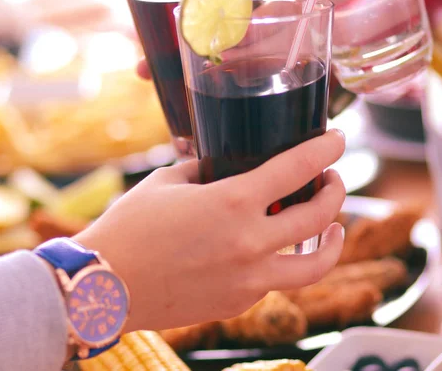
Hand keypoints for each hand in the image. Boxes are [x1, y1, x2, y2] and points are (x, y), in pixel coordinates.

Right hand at [74, 129, 345, 332]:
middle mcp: (250, 242)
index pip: (298, 167)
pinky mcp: (239, 302)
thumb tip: (223, 165)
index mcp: (233, 202)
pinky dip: (284, 260)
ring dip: (332, 240)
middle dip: (336, 191)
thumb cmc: (131, 228)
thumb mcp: (169, 182)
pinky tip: (274, 248)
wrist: (104, 287)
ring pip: (315, 264)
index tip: (337, 139)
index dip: (326, 149)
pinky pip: (277, 280)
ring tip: (333, 227)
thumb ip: (205, 169)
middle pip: (320, 216)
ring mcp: (249, 279)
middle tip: (333, 179)